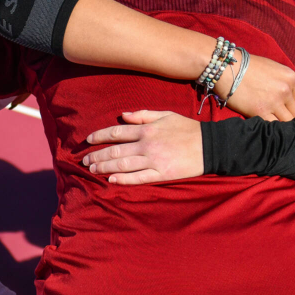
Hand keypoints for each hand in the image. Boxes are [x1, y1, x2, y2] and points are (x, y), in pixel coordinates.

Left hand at [82, 111, 203, 184]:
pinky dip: (123, 180)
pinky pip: (138, 178)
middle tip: (85, 161)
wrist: (210, 146)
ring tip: (93, 170)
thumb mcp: (166, 115)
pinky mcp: (161, 174)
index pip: (117, 132)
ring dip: (105, 168)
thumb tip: (123, 115)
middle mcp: (147, 145)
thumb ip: (143, 115)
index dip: (100, 136)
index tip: (89, 140)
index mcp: (147, 129)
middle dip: (98, 156)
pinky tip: (111, 180)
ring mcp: (154, 160)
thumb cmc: (187, 129)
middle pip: (115, 151)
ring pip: (123, 166)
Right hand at [213, 51, 294, 121]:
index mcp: (290, 78)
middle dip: (287, 118)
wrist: (227, 67)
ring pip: (286, 122)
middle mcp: (285, 90)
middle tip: (278, 121)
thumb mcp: (272, 68)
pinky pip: (273, 126)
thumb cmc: (247, 66)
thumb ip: (283, 82)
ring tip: (272, 125)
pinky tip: (265, 127)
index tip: (284, 112)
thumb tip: (288, 99)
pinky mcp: (261, 111)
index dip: (291, 108)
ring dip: (280, 125)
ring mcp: (274, 102)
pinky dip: (271, 128)